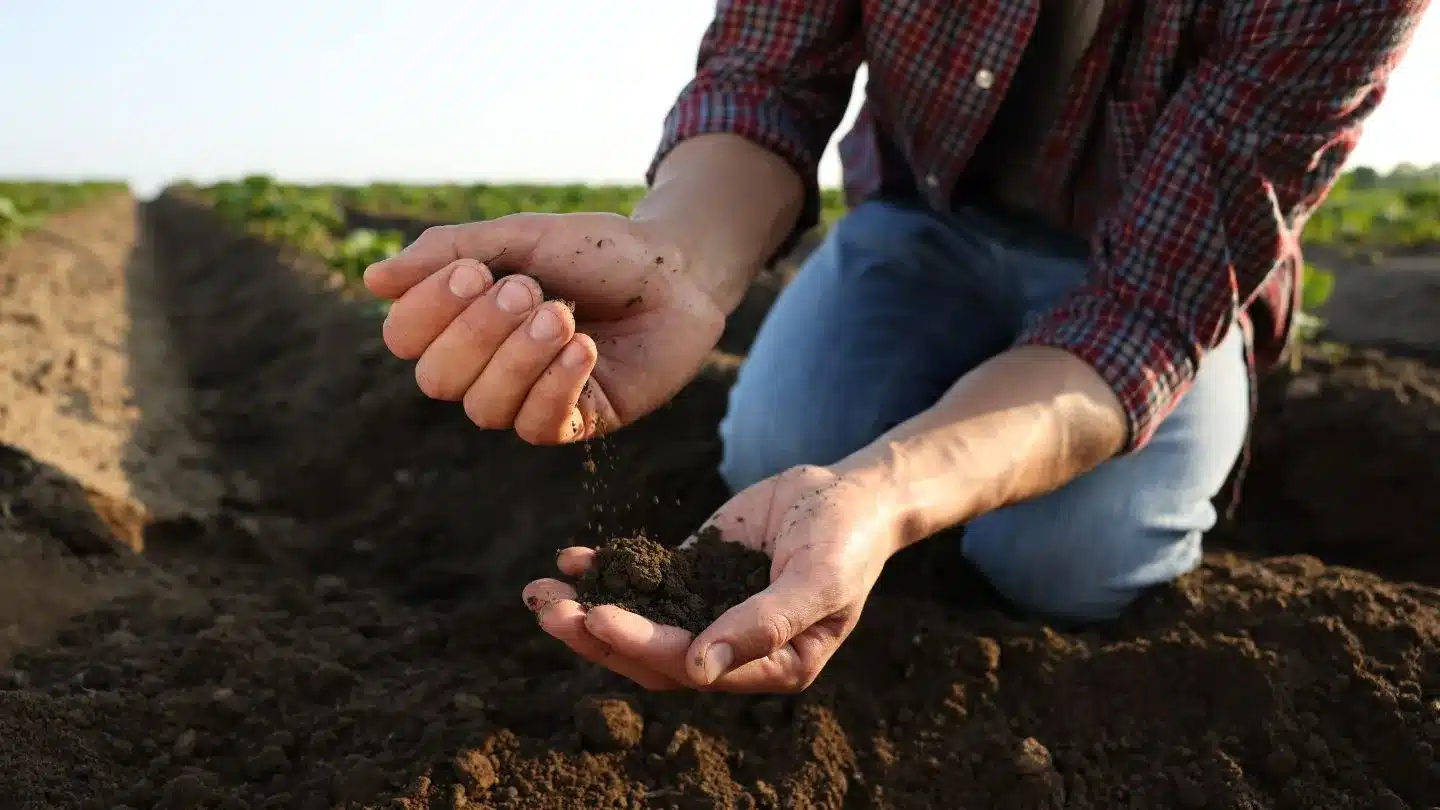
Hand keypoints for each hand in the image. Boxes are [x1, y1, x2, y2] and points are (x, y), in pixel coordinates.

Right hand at [363, 213, 724, 442]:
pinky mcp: (578, 423)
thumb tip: (374, 280)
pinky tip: (584, 348)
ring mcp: (530, 399)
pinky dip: (556, 385)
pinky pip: (538, 427)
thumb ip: (451, 252)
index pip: (405, 339)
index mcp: (464, 320)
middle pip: (437, 379)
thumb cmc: (599, 252)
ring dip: (520, 357)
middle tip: (530, 289)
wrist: (679, 273)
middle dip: (479, 331)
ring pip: (484, 408)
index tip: (474, 271)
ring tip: (562, 316)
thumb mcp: (522, 236)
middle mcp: (488, 367)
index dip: (428, 310)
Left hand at [522, 465, 900, 692]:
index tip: (598, 616)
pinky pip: (644, 580)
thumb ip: (765, 625)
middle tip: (546, 610)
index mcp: (771, 667)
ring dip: (587, 610)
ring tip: (538, 592)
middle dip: (596, 634)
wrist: (854, 492)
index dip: (642, 644)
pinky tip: (570, 558)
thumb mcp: (819, 579)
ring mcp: (710, 611)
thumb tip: (699, 670)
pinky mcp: (696, 574)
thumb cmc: (848, 538)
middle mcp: (734, 650)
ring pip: (639, 622)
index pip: (692, 667)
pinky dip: (607, 571)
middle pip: (652, 656)